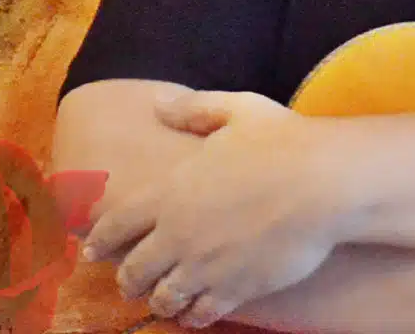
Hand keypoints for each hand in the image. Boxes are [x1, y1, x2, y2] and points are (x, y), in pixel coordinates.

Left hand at [81, 90, 354, 327]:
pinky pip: (200, 313)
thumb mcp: (237, 109)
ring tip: (164, 298)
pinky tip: (197, 310)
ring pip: (164, 298)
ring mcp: (205, 266)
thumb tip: (159, 103)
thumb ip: (194, 110)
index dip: (100, 239)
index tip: (91, 251)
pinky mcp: (234, 289)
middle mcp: (179, 233)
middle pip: (134, 270)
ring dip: (160, 299)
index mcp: (172, 190)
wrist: (323, 183)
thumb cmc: (282, 140)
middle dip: (129, 278)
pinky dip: (193, 314)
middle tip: (130, 280)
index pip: (118, 223)